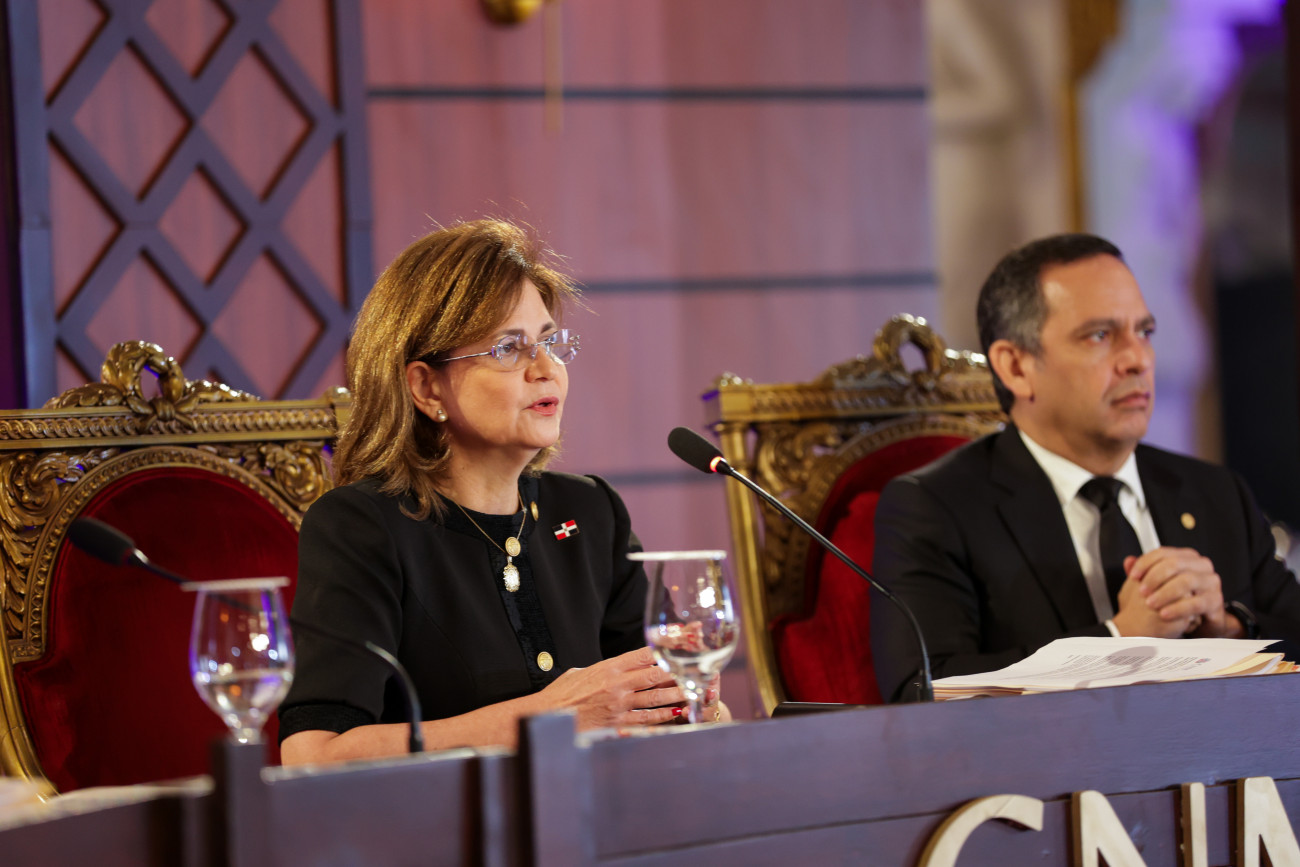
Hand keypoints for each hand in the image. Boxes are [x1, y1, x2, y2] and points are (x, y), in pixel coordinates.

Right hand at [537, 646, 683, 730]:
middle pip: (656, 674)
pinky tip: (678, 712)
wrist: (547, 716)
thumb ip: (606, 668)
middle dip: (678, 669)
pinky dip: (664, 715)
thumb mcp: (583, 671)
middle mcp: (617, 684)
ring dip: (677, 693)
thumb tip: (622, 666)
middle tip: (695, 666)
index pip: (643, 653)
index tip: (681, 641)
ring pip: (656, 697)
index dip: (665, 647)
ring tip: (695, 689)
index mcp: (608, 667)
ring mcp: (619, 705)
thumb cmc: (563, 693)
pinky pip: (647, 719)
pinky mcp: (619, 724)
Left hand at [1113, 547, 1229, 636]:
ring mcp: (1211, 582)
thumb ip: (1144, 572)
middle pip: (1174, 563)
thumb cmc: (1177, 599)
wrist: (1200, 620)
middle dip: (1154, 577)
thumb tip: (1128, 561)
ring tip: (1151, 603)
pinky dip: (1178, 608)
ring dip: (1165, 592)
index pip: (1163, 553)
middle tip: (1141, 591)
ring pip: (1186, 581)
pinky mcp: (1215, 600)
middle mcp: (1201, 566)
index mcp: (1186, 557)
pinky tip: (1164, 614)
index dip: (1145, 563)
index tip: (1133, 576)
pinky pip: (1197, 602)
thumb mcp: (1158, 585)